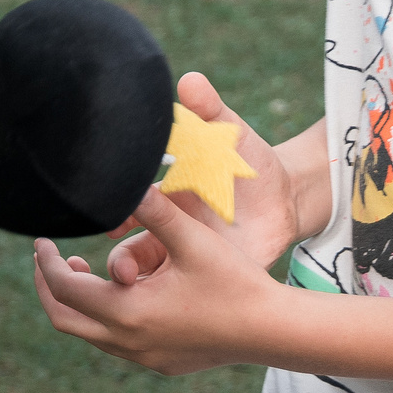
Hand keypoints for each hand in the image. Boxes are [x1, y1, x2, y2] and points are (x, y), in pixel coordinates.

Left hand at [34, 186, 288, 375]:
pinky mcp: (160, 362)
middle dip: (49, 286)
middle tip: (47, 256)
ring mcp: (144, 357)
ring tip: (82, 267)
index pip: (65, 288)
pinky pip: (115, 342)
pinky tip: (121, 290)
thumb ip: (154, 211)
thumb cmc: (234, 282)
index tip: (42, 239)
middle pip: (64, 319)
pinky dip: (102, 316)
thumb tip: (123, 181)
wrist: (272, 331)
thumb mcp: (191, 239)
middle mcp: (128, 342)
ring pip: (89, 333)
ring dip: (77, 301)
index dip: (46, 262)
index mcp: (127, 312)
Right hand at [106, 73, 302, 285]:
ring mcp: (189, 258)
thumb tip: (190, 79)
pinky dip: (174, 304)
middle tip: (119, 271)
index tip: (107, 220)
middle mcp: (169, 230)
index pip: (130, 208)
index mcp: (165, 197)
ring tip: (140, 294)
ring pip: (156, 279)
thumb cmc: (249, 160)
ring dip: (144, 288)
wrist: (286, 197)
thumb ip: (209, 110)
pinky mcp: (212, 276)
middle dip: (122, 261)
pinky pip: (187, 296)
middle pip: (134, 250)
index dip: (115, 215)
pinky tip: (169, 312)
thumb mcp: (230, 134)